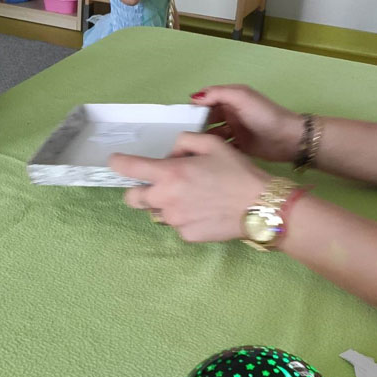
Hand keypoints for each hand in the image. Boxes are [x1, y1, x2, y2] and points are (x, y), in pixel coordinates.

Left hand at [109, 133, 268, 242]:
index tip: (115, 161)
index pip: (129, 167)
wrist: (261, 207)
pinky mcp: (186, 235)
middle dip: (138, 190)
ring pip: (156, 212)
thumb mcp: (213, 144)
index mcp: (170, 173)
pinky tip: (204, 211)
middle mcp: (166, 198)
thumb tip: (172, 154)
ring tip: (192, 197)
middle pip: (132, 198)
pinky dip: (184, 217)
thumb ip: (185, 142)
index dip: (118, 162)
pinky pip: (177, 225)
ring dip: (165, 203)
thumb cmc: (238, 172)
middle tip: (159, 184)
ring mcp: (175, 220)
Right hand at [190, 85, 303, 162]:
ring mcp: (235, 131)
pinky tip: (206, 156)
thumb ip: (217, 94)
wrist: (288, 139)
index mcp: (231, 99)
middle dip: (196, 126)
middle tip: (184, 137)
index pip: (206, 101)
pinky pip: (221, 148)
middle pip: (207, 119)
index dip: (194, 108)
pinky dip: (214, 151)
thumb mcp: (241, 97)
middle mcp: (231, 114)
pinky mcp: (239, 147)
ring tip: (193, 148)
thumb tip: (193, 97)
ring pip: (213, 135)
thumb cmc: (265, 115)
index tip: (179, 118)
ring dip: (204, 140)